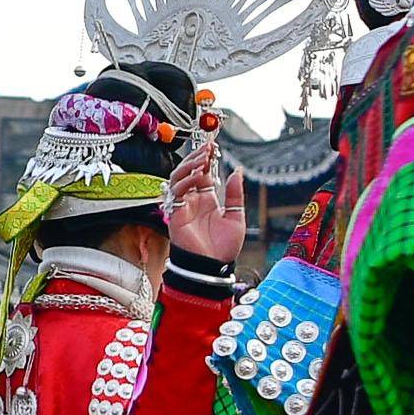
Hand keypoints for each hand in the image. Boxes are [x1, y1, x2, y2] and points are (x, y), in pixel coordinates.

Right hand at [165, 153, 251, 272]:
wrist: (214, 267)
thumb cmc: (224, 248)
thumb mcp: (237, 217)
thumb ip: (235, 194)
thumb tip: (237, 172)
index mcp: (207, 201)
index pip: (202, 174)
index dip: (206, 160)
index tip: (213, 147)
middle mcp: (193, 202)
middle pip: (189, 172)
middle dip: (197, 158)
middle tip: (207, 148)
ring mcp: (183, 207)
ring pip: (179, 178)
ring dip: (190, 166)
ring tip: (202, 157)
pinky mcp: (176, 214)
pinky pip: (176, 192)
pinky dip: (186, 180)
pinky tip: (197, 175)